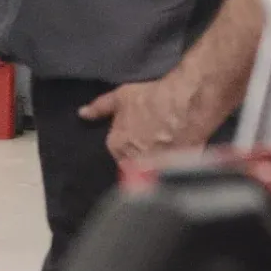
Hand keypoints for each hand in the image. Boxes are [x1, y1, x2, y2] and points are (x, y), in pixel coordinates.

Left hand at [79, 74, 213, 164]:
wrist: (187, 101)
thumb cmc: (154, 97)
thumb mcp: (121, 97)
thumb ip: (99, 107)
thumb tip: (82, 113)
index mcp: (116, 145)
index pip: (119, 153)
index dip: (131, 143)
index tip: (143, 135)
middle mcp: (132, 160)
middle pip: (134, 164)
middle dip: (142, 156)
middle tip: (156, 140)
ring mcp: (153, 168)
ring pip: (150, 172)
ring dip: (157, 163)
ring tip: (168, 145)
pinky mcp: (174, 171)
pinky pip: (169, 174)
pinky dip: (172, 167)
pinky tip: (179, 153)